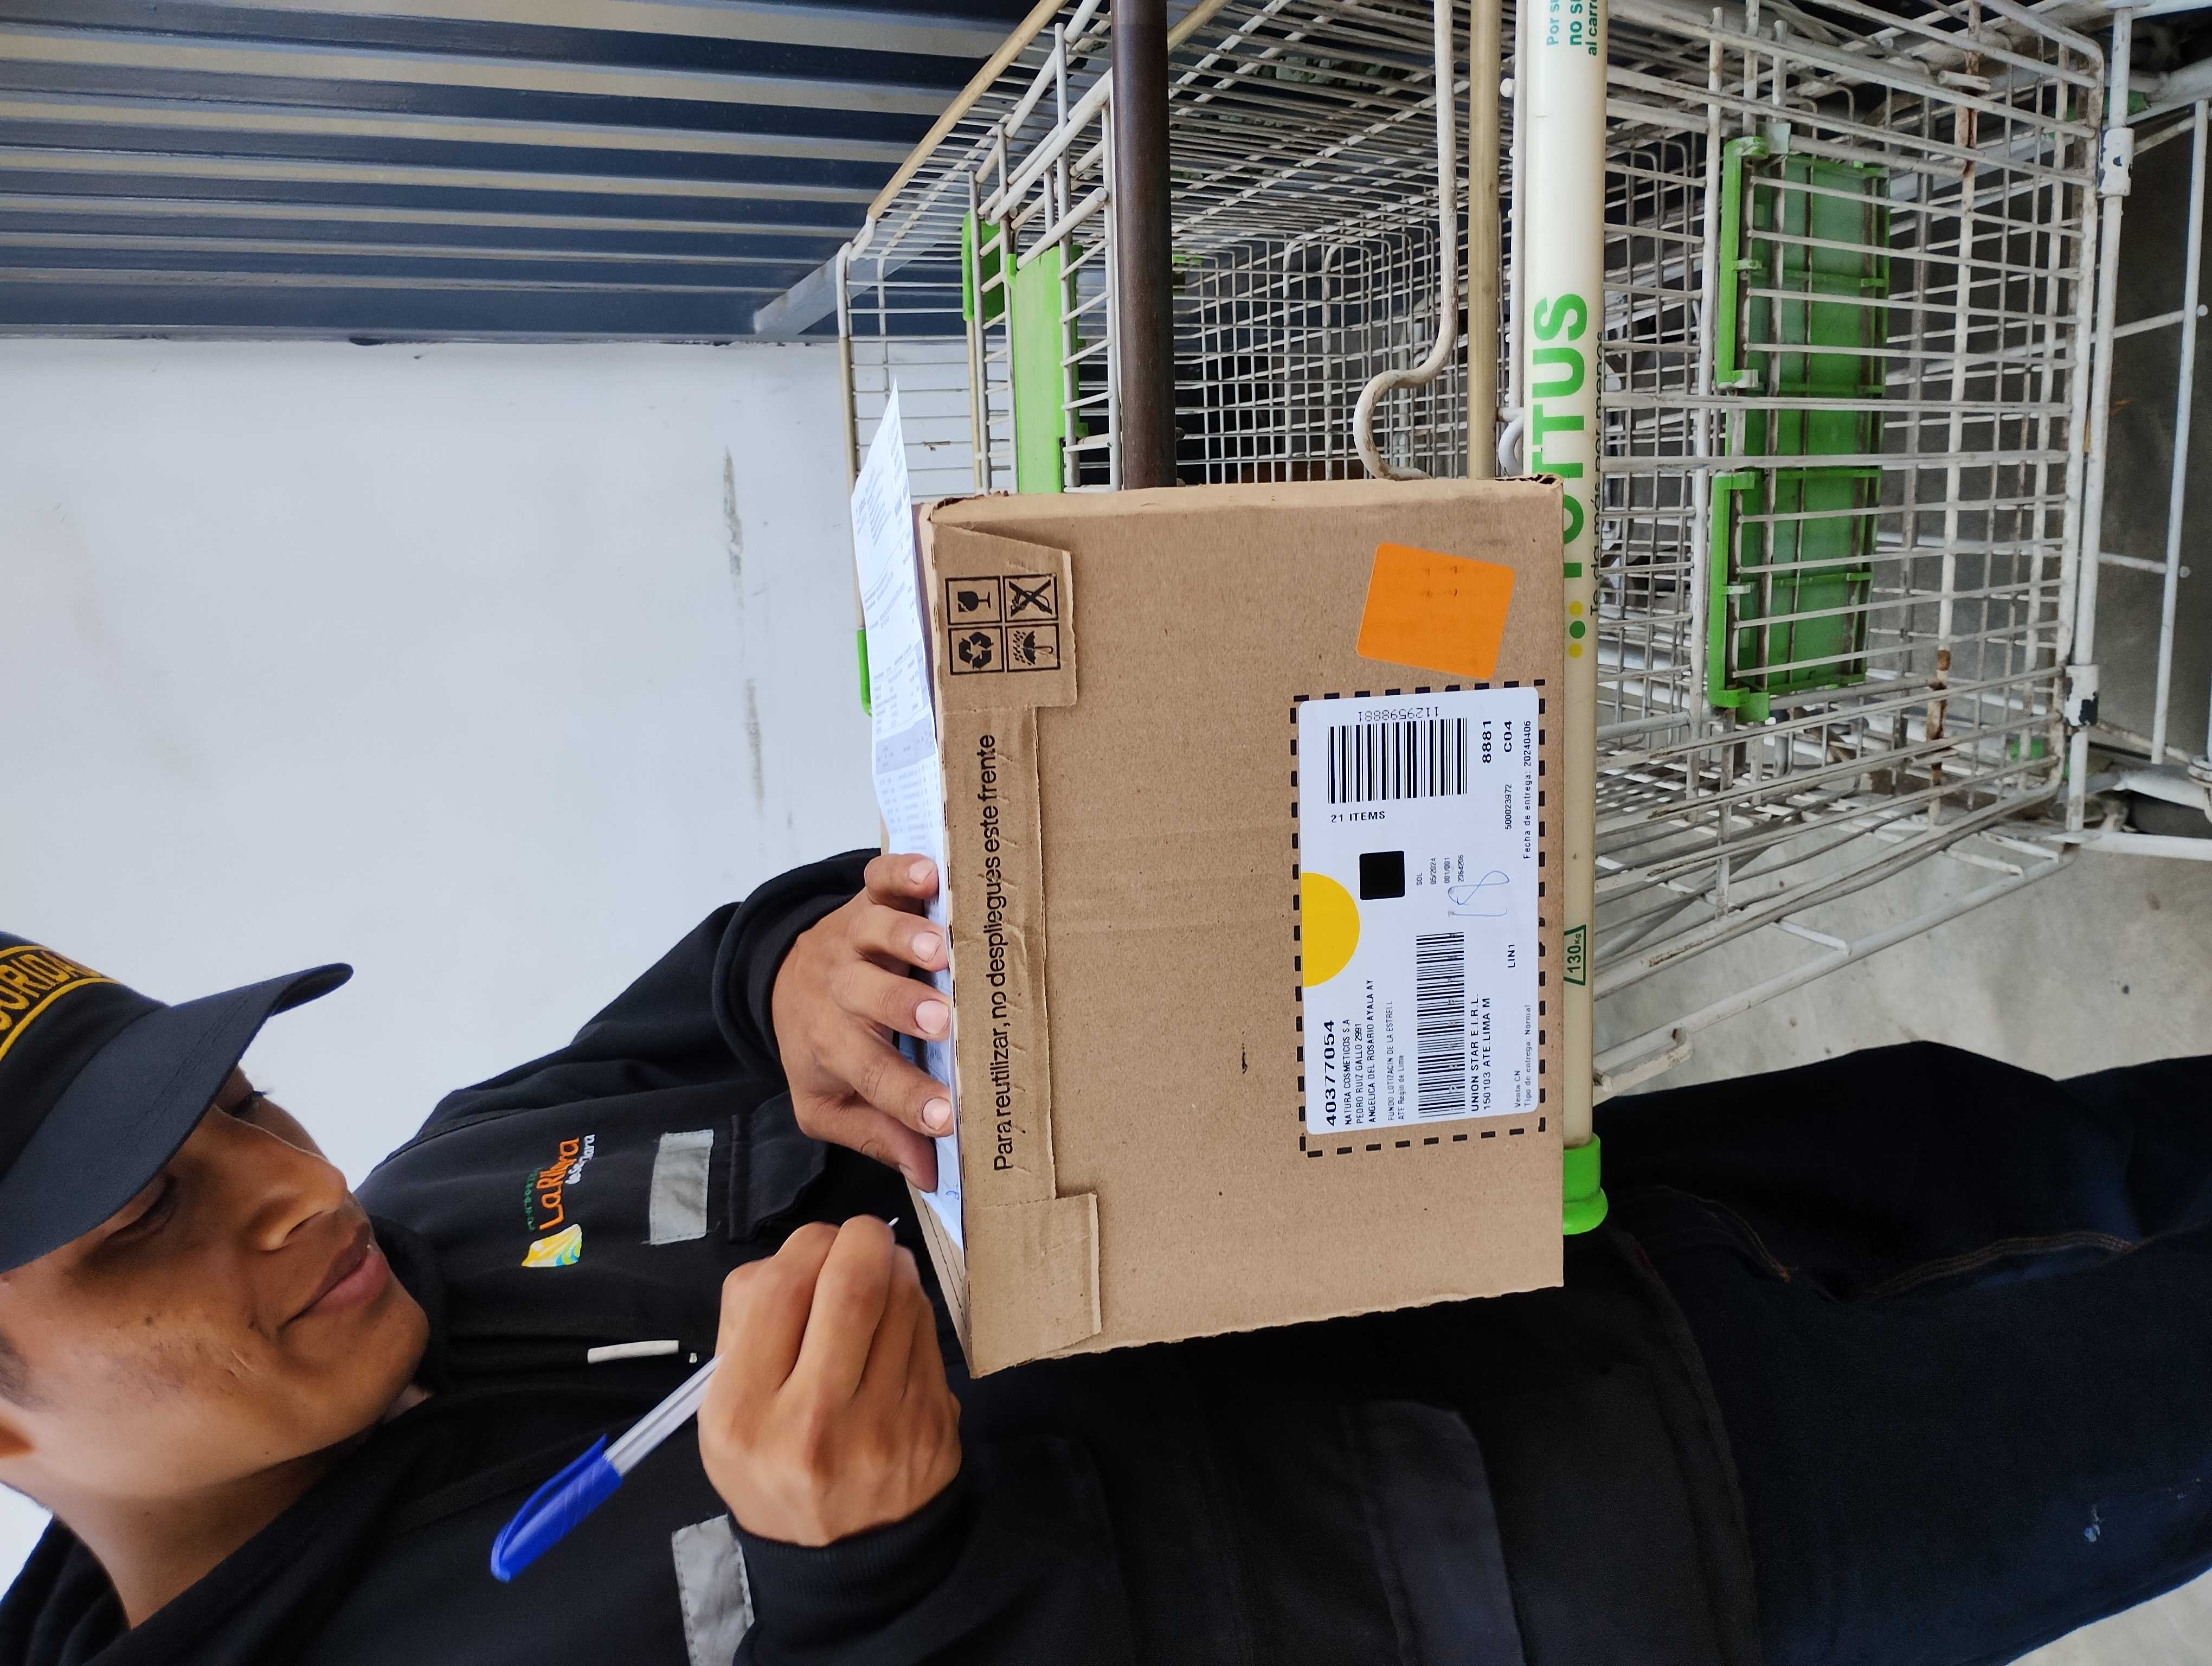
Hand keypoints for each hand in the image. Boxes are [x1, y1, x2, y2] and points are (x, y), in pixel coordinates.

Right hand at [699, 1218, 960, 1545]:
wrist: (842, 1556)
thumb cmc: (773, 1465)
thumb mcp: (723, 1412)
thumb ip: (745, 1326)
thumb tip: (797, 1256)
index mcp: (743, 1416)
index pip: (778, 1288)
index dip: (804, 1245)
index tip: (813, 1247)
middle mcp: (812, 1424)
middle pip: (851, 1283)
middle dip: (859, 1238)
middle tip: (858, 1239)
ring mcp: (882, 1428)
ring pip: (902, 1299)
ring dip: (893, 1267)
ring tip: (880, 1271)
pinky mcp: (933, 1427)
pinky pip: (929, 1334)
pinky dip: (914, 1307)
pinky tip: (899, 1315)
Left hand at [772, 854, 951, 1188]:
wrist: (784, 980)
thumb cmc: (822, 1047)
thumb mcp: (829, 1104)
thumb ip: (878, 1135)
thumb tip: (931, 1173)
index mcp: (831, 1045)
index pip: (867, 1075)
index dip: (906, 1099)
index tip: (946, 1118)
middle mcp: (839, 990)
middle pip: (864, 997)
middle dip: (900, 1007)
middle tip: (940, 1021)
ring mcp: (852, 939)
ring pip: (872, 932)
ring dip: (904, 938)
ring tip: (940, 949)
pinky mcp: (867, 898)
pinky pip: (879, 879)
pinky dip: (901, 871)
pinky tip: (930, 873)